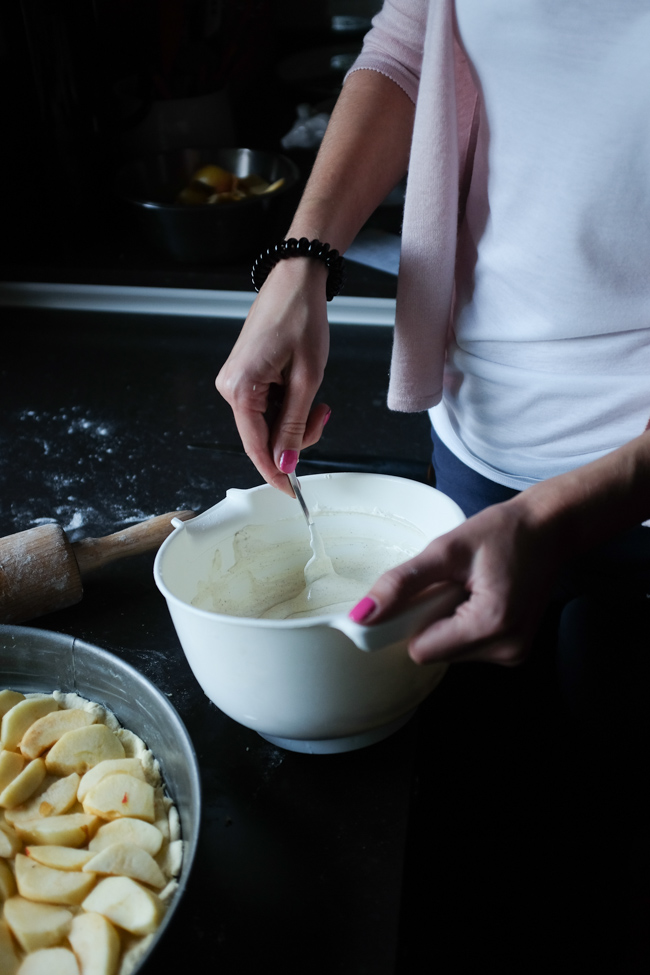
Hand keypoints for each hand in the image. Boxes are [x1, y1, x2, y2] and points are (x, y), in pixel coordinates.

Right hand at [215, 260, 330, 493]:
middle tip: (323, 413)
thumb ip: (295, 425)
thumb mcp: (307, 379)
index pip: (256, 447)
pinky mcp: (245, 376)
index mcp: (240, 390)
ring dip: (296, 420)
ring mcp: (236, 382)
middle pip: (263, 437)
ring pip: (268, 424)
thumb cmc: (301, 319)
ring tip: (317, 395)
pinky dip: (289, 407)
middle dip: (296, 436)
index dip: (276, 473)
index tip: (293, 492)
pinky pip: (267, 407)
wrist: (296, 280)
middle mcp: (230, 388)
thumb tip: (286, 462)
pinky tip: (303, 388)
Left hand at [349, 495, 562, 664]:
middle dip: (432, 619)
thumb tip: (362, 616)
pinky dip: (464, 624)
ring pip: (449, 651)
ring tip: (469, 586)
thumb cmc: (505, 531)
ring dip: (448, 621)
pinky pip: (467, 647)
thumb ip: (403, 583)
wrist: (551, 528)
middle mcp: (506, 650)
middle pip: (435, 652)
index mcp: (491, 626)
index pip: (420, 650)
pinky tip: (480, 596)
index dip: (412, 621)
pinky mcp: (514, 650)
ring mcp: (513, 654)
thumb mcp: (446, 548)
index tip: (423, 591)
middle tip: (451, 583)